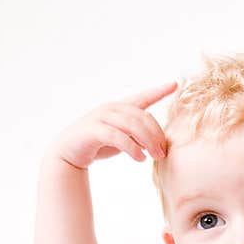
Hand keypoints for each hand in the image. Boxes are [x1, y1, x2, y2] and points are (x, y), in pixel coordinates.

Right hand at [48, 81, 177, 169]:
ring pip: (132, 125)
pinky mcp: (93, 130)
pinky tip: (140, 158)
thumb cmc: (99, 144)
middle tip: (163, 153)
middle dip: (156, 135)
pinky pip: (117, 137)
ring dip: (148, 142)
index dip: (159, 91)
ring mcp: (101, 117)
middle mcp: (111, 108)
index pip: (142, 97)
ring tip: (155, 157)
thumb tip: (159, 142)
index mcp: (120, 107)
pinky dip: (132, 148)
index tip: (175, 84)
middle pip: (142, 117)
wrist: (68, 153)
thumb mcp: (122, 137)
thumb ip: (137, 134)